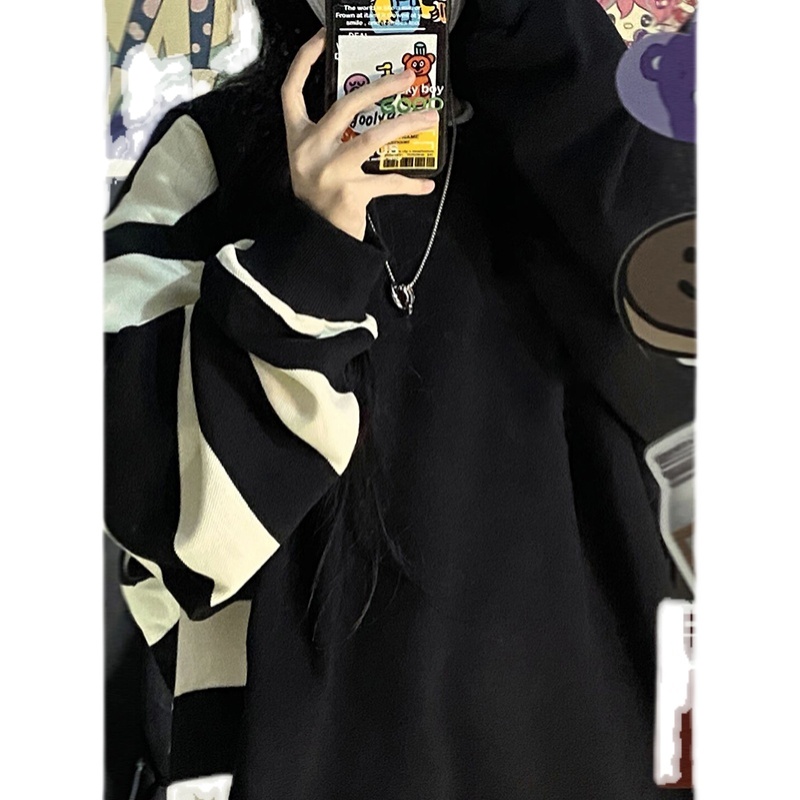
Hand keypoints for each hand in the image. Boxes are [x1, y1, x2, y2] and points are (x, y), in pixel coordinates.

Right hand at [281, 29, 438, 240]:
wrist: (315, 237)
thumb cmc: (319, 196)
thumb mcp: (314, 160)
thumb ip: (331, 135)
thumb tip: (373, 111)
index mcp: (297, 137)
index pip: (292, 90)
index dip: (306, 60)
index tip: (325, 38)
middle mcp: (310, 150)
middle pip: (345, 105)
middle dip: (380, 87)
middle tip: (407, 78)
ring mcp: (330, 171)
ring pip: (371, 137)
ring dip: (404, 124)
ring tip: (428, 117)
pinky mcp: (350, 192)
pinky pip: (387, 182)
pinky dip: (409, 184)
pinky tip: (426, 184)